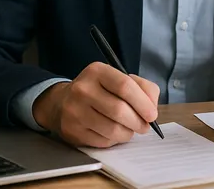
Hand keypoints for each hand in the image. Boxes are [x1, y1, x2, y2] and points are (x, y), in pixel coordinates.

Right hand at [32, 62, 159, 147]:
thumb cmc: (99, 90)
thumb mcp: (118, 78)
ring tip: (130, 129)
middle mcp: (82, 89)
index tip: (152, 114)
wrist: (62, 102)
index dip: (143, 103)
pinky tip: (114, 133)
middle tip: (144, 126)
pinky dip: (114, 140)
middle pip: (119, 110)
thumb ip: (142, 87)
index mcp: (97, 71)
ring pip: (112, 129)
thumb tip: (152, 107)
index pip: (125, 86)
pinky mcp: (72, 131)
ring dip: (128, 133)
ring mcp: (75, 111)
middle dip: (138, 122)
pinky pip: (103, 141)